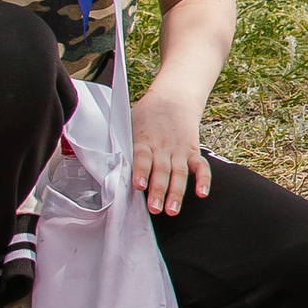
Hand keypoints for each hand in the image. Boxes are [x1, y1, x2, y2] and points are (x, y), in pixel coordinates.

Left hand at [129, 85, 210, 214]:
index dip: (141, 171)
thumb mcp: (129, 124)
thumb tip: (103, 166)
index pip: (142, 157)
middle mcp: (163, 146)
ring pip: (180, 173)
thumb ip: (122, 145)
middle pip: (162, 170)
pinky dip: (203, 180)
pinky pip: (200, 166)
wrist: (174, 97)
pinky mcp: (192, 151)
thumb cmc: (147, 115)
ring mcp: (179, 150)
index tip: (139, 186)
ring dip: (176, 193)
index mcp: (144, 140)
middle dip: (158, 190)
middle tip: (154, 209)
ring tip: (172, 210)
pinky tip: (201, 194)